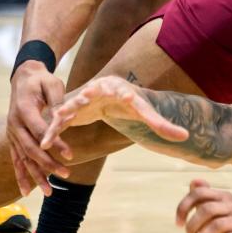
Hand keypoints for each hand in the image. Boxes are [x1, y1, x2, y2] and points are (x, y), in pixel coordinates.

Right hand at [8, 62, 70, 196]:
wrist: (24, 77)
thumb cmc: (41, 80)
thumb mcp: (52, 84)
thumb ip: (58, 101)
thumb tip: (65, 119)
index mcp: (24, 109)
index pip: (40, 130)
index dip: (55, 143)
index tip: (70, 155)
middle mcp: (14, 123)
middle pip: (30, 148)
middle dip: (47, 164)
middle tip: (65, 174)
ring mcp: (11, 133)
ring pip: (23, 158)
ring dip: (35, 176)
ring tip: (49, 192)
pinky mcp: (13, 139)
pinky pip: (16, 160)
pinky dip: (21, 175)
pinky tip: (27, 191)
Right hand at [40, 76, 187, 154]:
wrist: (110, 96)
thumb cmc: (130, 103)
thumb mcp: (145, 113)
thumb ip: (162, 125)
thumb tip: (186, 137)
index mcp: (117, 89)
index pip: (120, 91)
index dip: (118, 94)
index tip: (114, 96)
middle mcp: (96, 91)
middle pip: (89, 95)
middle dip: (83, 98)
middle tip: (77, 102)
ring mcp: (81, 100)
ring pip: (70, 108)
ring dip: (62, 117)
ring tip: (55, 126)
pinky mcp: (71, 112)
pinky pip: (60, 122)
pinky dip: (53, 131)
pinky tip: (45, 144)